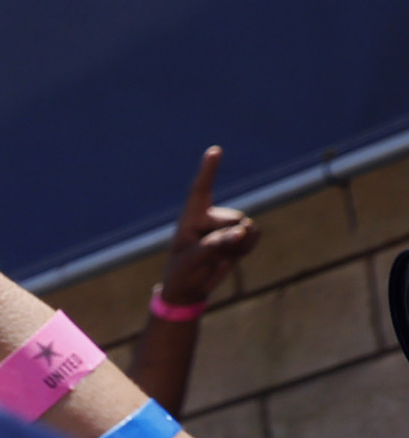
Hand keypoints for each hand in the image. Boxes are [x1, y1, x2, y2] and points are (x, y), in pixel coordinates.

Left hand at [158, 144, 257, 309]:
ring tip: (217, 257)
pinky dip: (247, 247)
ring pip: (246, 227)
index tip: (214, 150)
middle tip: (206, 256)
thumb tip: (242, 231)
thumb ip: (215, 245)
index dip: (208, 170)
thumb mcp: (192, 260)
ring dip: (237, 246)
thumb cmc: (182, 271)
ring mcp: (227, 224)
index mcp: (192, 217)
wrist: (190, 287)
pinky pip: (254, 234)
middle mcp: (211, 216)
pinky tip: (232, 256)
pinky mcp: (240, 234)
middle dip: (226, 240)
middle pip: (233, 219)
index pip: (201, 190)